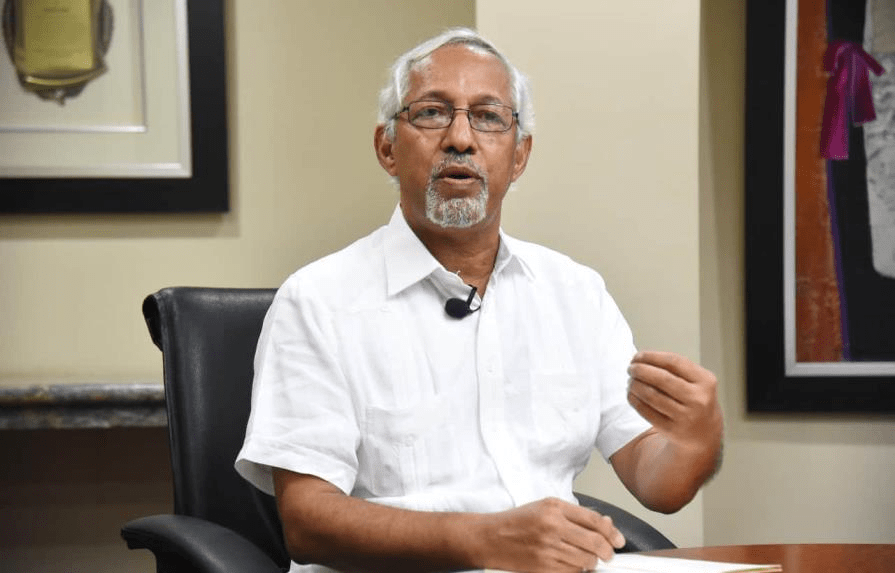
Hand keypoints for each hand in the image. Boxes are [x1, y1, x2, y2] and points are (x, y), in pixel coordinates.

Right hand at [478, 497, 624, 572]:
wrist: (490, 538)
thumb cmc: (517, 521)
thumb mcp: (546, 508)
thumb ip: (576, 515)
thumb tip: (605, 523)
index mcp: (554, 508)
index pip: (594, 521)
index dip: (612, 532)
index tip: (618, 540)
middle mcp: (552, 527)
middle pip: (595, 543)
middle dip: (607, 551)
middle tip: (608, 554)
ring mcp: (548, 549)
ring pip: (586, 561)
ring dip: (591, 562)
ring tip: (586, 558)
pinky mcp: (543, 567)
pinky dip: (576, 571)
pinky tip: (571, 564)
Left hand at [626, 351, 721, 453]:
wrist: (704, 433)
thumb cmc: (695, 400)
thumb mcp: (696, 381)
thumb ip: (674, 368)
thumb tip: (641, 358)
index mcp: (705, 380)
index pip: (673, 362)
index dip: (651, 356)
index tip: (637, 356)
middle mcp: (697, 398)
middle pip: (661, 378)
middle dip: (640, 370)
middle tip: (630, 368)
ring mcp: (685, 416)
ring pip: (651, 395)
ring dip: (635, 385)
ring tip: (630, 381)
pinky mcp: (672, 430)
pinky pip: (646, 411)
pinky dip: (634, 400)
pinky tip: (631, 394)